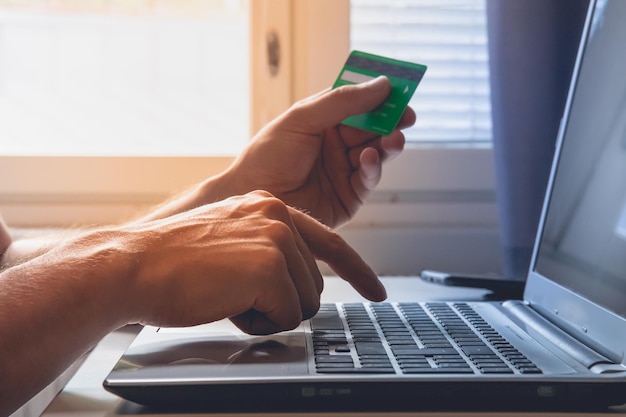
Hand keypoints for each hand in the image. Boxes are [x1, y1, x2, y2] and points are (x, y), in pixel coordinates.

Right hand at [126, 191, 384, 334]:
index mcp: (269, 206)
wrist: (134, 265)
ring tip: (230, 295)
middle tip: (238, 294)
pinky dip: (258, 322)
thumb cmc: (173, 262)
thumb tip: (299, 283)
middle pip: (314, 284)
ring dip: (269, 312)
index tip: (375, 292)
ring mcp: (276, 237)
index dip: (356, 271)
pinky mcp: (268, 265)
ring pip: (304, 302)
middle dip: (281, 302)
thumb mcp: (230, 240)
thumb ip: (269, 250)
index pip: (328, 242)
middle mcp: (278, 214)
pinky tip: (227, 303)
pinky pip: (286, 316)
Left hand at [211, 77, 415, 227]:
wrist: (252, 198)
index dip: (380, 98)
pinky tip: (368, 158)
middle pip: (373, 130)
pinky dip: (373, 167)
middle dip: (391, 123)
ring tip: (394, 139)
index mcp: (323, 123)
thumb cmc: (267, 157)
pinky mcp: (347, 198)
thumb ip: (342, 102)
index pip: (359, 105)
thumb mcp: (302, 119)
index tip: (400, 91)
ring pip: (377, 154)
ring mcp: (342, 172)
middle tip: (406, 117)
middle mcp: (335, 146)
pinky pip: (368, 180)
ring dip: (388, 145)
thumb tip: (381, 85)